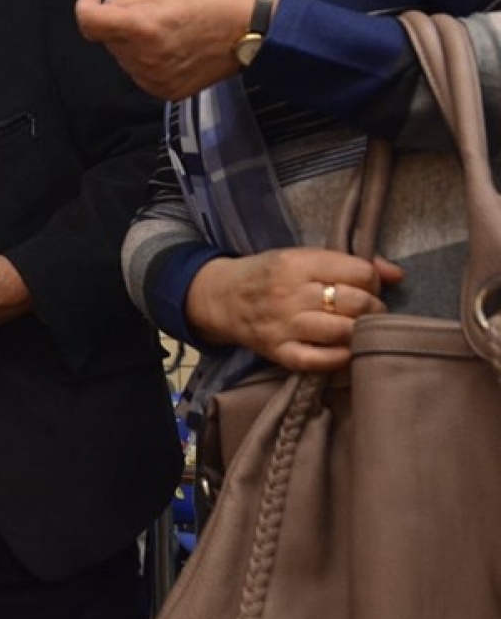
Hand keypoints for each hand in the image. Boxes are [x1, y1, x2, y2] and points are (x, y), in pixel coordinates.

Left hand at [74, 0, 260, 100]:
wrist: (251, 33)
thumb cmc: (213, 2)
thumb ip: (128, 0)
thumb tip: (104, 9)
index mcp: (143, 27)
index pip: (90, 24)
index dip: (84, 7)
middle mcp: (144, 58)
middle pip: (110, 40)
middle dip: (121, 24)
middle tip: (153, 13)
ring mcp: (154, 79)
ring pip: (124, 57)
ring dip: (134, 44)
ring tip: (168, 32)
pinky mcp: (165, 92)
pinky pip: (140, 73)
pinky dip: (147, 61)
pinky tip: (173, 50)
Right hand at [184, 249, 403, 371]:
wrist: (221, 298)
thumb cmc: (268, 275)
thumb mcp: (301, 257)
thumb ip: (348, 263)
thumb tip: (398, 274)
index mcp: (296, 263)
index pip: (359, 272)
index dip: (373, 281)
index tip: (366, 287)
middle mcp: (289, 293)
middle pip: (356, 303)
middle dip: (373, 308)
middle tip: (367, 311)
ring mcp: (282, 325)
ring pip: (343, 331)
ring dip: (361, 332)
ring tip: (357, 328)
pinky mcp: (278, 352)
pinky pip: (320, 360)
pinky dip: (340, 358)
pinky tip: (344, 350)